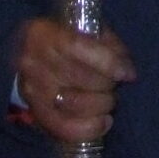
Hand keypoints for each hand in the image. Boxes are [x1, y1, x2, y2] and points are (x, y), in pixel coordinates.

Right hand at [13, 19, 132, 143]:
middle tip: (115, 83)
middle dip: (106, 84)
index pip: (76, 46)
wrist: (32, 56)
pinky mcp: (36, 114)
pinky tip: (104, 121)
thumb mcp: (87, 29)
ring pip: (74, 105)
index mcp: (41, 33)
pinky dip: (90, 128)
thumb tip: (126, 71)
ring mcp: (31, 91)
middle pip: (78, 77)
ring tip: (109, 99)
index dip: (106, 61)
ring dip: (101, 104)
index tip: (127, 73)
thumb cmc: (67, 39)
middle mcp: (31, 62)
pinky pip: (64, 128)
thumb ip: (108, 44)